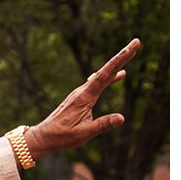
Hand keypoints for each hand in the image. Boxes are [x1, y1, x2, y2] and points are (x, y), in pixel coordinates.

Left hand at [23, 39, 138, 157]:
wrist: (44, 136)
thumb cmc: (63, 136)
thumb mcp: (84, 134)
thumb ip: (103, 125)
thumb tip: (122, 118)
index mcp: (85, 97)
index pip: (106, 74)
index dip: (120, 60)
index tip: (132, 47)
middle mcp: (83, 90)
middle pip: (106, 70)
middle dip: (122, 56)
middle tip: (136, 43)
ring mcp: (81, 92)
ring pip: (102, 75)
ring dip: (117, 64)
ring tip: (130, 53)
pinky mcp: (80, 96)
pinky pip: (98, 83)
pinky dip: (110, 77)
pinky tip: (118, 76)